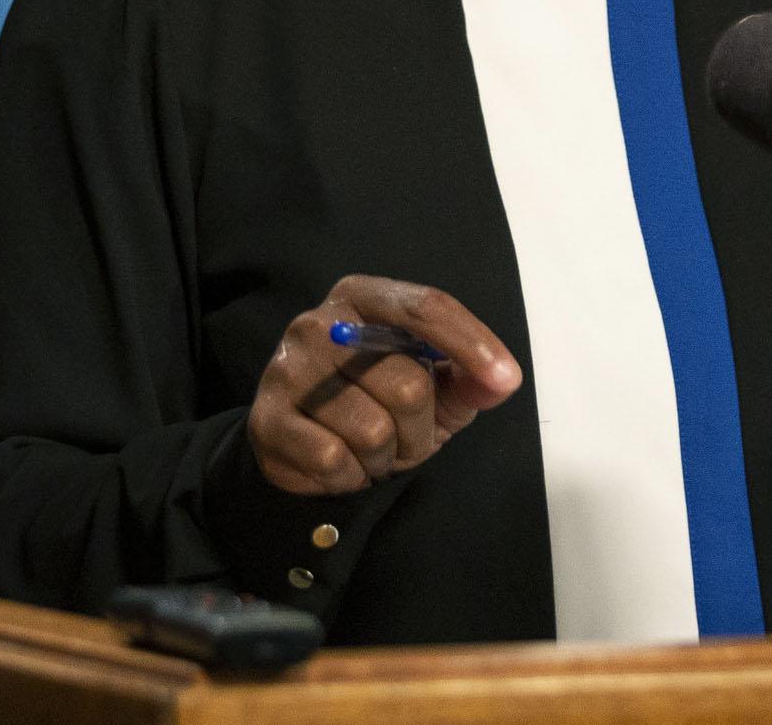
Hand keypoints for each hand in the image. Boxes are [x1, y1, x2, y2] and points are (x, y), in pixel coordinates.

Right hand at [248, 275, 522, 494]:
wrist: (304, 450)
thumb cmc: (380, 404)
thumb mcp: (436, 387)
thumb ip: (472, 378)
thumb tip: (503, 380)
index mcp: (365, 296)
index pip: (426, 307)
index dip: (471, 342)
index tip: (505, 379)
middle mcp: (319, 322)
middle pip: (407, 383)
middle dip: (419, 428)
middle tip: (403, 437)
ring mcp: (288, 369)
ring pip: (372, 430)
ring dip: (384, 456)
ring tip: (370, 450)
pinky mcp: (266, 418)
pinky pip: (333, 459)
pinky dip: (350, 475)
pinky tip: (341, 465)